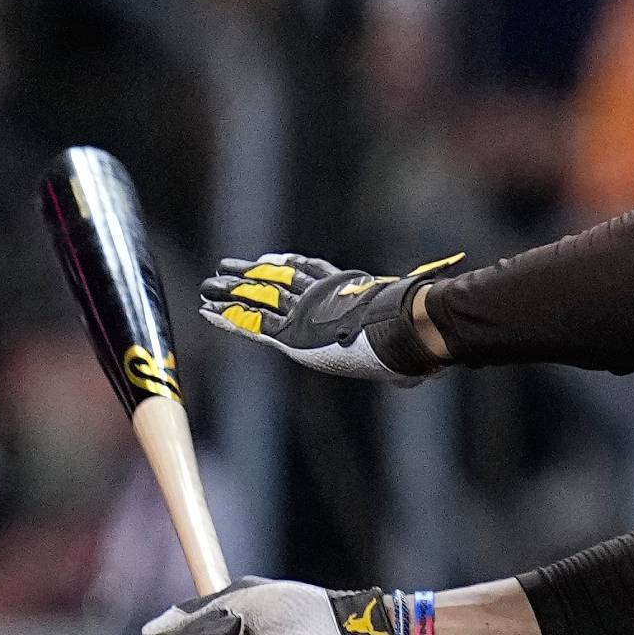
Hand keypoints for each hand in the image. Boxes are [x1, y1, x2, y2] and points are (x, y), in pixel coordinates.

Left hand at [199, 252, 462, 384]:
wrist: (400, 330)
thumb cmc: (410, 338)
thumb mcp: (406, 347)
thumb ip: (404, 362)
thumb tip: (425, 377)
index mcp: (347, 293)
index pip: (314, 271)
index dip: (290, 263)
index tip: (272, 257)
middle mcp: (320, 299)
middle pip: (279, 279)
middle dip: (252, 273)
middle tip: (228, 265)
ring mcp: (303, 314)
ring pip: (259, 297)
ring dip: (231, 291)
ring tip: (209, 283)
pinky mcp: (290, 336)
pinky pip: (252, 325)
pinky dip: (229, 318)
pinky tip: (208, 312)